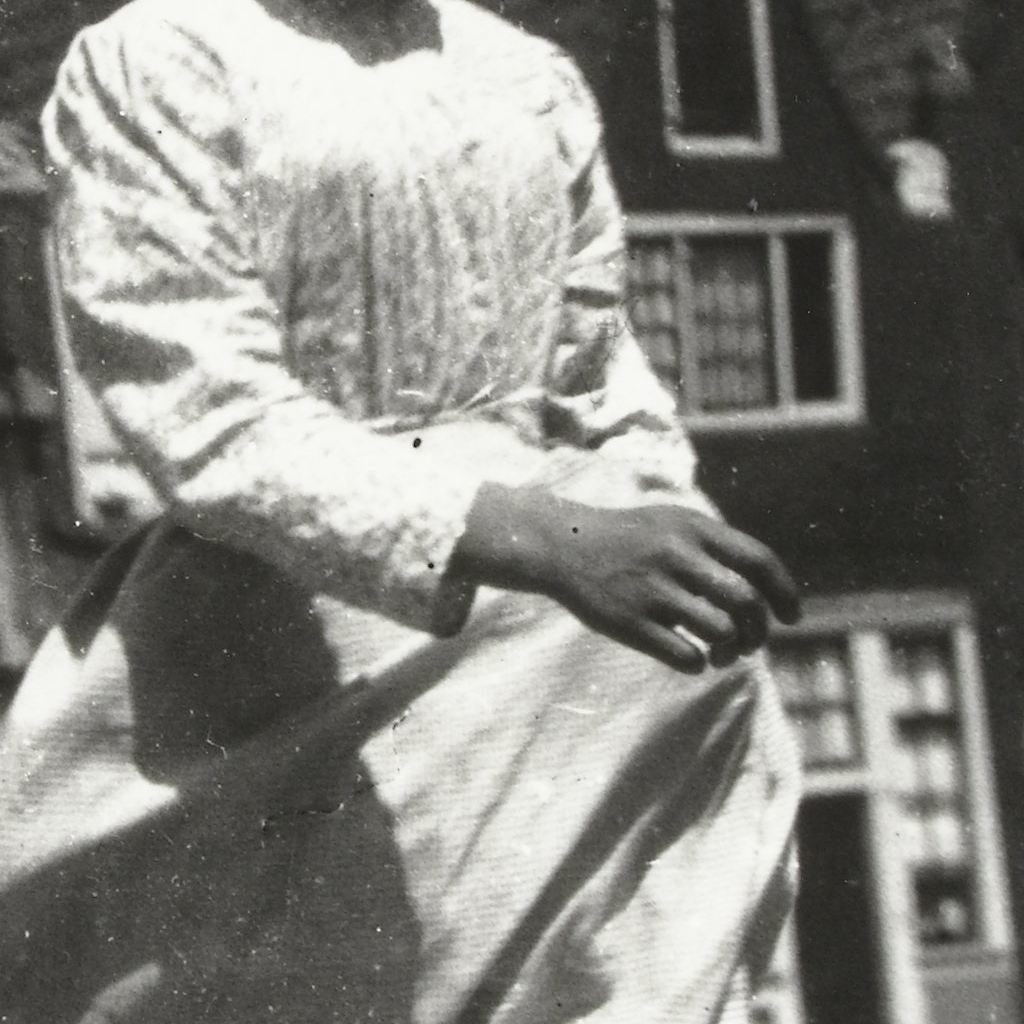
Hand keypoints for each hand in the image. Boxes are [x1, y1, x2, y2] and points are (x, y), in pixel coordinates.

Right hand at [453, 484, 800, 672]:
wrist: (564, 545)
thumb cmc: (630, 539)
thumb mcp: (674, 524)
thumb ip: (718, 548)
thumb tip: (769, 593)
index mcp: (693, 528)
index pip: (759, 561)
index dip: (785, 593)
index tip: (791, 617)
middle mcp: (675, 556)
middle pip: (746, 602)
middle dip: (758, 630)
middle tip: (751, 642)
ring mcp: (651, 590)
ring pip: (720, 632)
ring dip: (730, 651)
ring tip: (721, 653)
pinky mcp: (629, 623)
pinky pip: (685, 657)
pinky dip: (698, 664)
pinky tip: (691, 657)